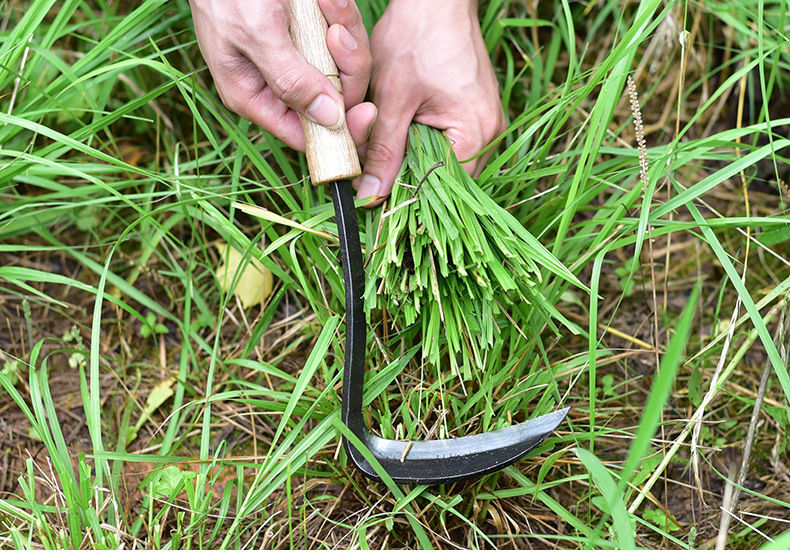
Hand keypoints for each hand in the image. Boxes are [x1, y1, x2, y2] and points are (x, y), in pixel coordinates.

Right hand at [189, 0, 375, 150]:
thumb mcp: (258, 36)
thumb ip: (290, 81)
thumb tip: (327, 121)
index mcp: (255, 97)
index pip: (307, 135)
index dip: (340, 130)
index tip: (367, 112)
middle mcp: (279, 84)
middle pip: (335, 99)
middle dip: (347, 68)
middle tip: (339, 33)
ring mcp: (298, 58)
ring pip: (344, 67)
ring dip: (347, 33)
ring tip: (331, 2)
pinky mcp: (311, 34)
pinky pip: (343, 38)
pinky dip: (341, 15)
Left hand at [356, 0, 504, 203]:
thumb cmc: (417, 38)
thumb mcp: (392, 99)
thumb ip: (383, 150)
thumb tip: (371, 195)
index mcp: (475, 134)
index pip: (442, 188)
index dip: (407, 193)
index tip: (376, 191)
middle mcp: (490, 134)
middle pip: (445, 178)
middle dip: (408, 173)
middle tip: (375, 162)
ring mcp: (486, 123)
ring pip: (444, 161)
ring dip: (414, 156)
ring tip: (389, 139)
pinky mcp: (475, 112)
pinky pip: (449, 142)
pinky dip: (423, 140)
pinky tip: (404, 127)